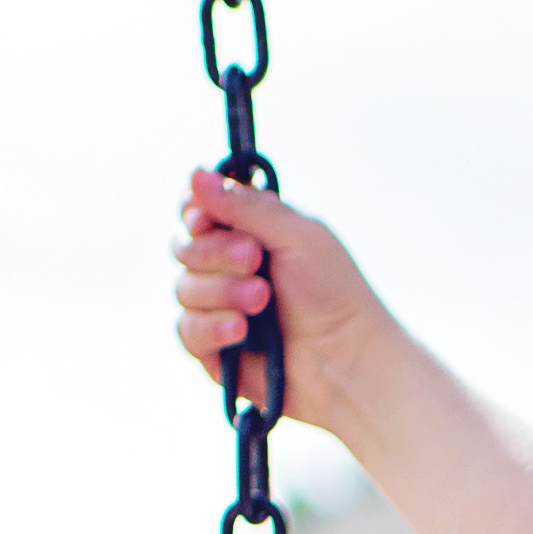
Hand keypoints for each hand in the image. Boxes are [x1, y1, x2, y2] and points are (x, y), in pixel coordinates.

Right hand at [171, 167, 395, 443]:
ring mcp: (218, 309)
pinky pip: (187, 331)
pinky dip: (213, 327)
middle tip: (255, 260)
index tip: (207, 219)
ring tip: (262, 301)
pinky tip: (242, 332)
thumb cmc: (335, 294)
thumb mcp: (297, 235)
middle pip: (183, 246)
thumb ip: (246, 204)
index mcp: (248, 233)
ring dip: (224, 291)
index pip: (196, 211)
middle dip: (215, 252)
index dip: (194, 212)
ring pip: (184, 288)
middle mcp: (227, 268)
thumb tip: (195, 173)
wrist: (348, 361)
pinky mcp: (214, 350)